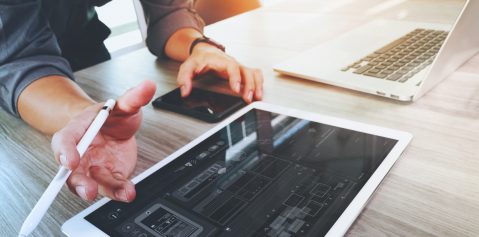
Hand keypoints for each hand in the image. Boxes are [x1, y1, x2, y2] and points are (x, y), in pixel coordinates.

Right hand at [51, 80, 155, 201]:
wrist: (114, 127)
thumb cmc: (110, 116)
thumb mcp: (123, 105)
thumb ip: (133, 97)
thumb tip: (148, 85)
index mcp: (77, 131)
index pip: (65, 140)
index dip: (65, 151)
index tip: (70, 161)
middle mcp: (82, 154)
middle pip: (72, 172)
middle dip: (78, 183)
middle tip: (88, 191)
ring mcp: (94, 167)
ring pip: (93, 184)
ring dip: (106, 190)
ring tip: (124, 191)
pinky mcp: (109, 177)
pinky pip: (111, 187)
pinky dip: (119, 192)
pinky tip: (129, 192)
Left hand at [177, 43, 263, 102]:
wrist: (205, 52)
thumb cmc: (199, 59)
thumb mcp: (187, 66)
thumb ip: (184, 78)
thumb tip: (184, 91)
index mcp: (221, 60)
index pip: (232, 66)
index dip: (236, 78)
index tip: (236, 89)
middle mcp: (232, 63)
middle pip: (246, 71)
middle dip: (250, 85)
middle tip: (248, 98)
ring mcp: (239, 67)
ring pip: (253, 73)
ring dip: (257, 85)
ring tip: (257, 98)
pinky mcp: (242, 72)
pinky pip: (255, 75)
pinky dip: (259, 83)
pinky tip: (257, 94)